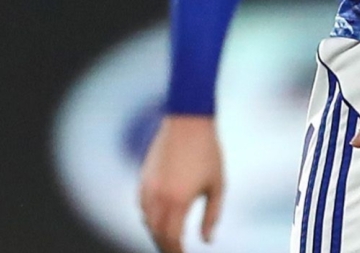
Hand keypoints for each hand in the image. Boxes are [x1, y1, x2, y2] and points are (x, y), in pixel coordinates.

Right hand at [139, 114, 224, 252]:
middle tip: (176, 251)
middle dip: (165, 246)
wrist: (188, 120)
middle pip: (156, 233)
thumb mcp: (217, 185)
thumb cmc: (208, 152)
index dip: (176, 252)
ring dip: (157, 232)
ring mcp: (148, 186)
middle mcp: (159, 196)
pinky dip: (150, 217)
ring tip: (170, 238)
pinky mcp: (143, 177)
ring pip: (147, 220)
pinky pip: (142, 206)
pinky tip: (161, 218)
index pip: (171, 238)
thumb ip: (212, 216)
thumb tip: (207, 240)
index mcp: (178, 200)